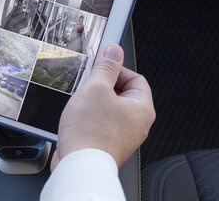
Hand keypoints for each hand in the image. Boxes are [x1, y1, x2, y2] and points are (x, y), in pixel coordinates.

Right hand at [52, 44, 154, 169]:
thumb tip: (114, 51)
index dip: (117, 69)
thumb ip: (106, 67)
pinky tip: (77, 117)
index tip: (100, 66)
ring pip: (108, 107)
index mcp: (142, 109)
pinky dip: (88, 116)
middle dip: (102, 86)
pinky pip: (100, 121)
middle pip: (121, 92)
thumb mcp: (96, 88)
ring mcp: (122, 135)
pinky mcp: (106, 143)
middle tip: (88, 84)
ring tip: (80, 102)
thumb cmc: (90, 133)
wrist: (79, 166)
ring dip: (92, 101)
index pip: (136, 78)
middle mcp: (136, 124)